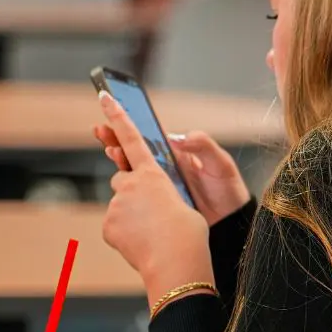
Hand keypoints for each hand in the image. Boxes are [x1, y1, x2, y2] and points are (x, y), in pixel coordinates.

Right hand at [93, 123, 249, 227]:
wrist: (230, 223)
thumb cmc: (227, 190)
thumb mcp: (221, 164)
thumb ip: (203, 146)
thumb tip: (176, 137)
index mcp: (177, 153)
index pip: (149, 135)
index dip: (130, 124)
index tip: (114, 109)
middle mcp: (163, 168)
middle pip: (133, 150)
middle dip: (115, 138)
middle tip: (101, 130)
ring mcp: (158, 186)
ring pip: (131, 170)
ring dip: (118, 159)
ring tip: (111, 149)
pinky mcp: (156, 204)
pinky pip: (136, 194)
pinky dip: (125, 187)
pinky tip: (119, 181)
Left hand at [95, 93, 212, 307]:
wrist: (177, 264)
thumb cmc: (189, 233)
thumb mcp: (185, 201)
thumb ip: (165, 188)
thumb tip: (153, 187)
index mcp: (153, 173)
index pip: (133, 138)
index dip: (118, 116)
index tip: (104, 96)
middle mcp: (131, 184)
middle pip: (124, 178)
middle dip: (133, 188)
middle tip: (152, 208)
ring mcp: (116, 205)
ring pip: (120, 204)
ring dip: (132, 214)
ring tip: (153, 231)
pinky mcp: (108, 225)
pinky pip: (115, 225)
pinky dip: (126, 232)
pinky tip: (143, 242)